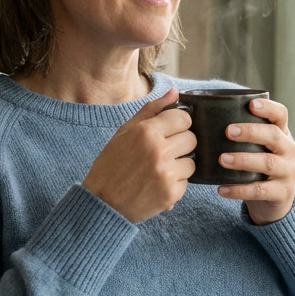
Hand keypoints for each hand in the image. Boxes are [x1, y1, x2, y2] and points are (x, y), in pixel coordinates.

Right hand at [82, 89, 196, 223]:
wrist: (102, 202)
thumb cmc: (112, 164)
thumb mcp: (125, 132)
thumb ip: (151, 110)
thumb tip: (175, 93)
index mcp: (146, 132)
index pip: (183, 118)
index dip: (178, 124)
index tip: (169, 131)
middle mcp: (158, 151)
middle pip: (191, 139)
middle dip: (181, 144)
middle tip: (162, 153)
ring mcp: (166, 174)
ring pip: (191, 162)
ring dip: (179, 165)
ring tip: (158, 170)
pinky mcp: (171, 194)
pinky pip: (186, 182)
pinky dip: (174, 184)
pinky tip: (157, 184)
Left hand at [217, 98, 294, 224]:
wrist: (275, 199)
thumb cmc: (257, 166)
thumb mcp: (256, 147)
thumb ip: (240, 134)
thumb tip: (199, 117)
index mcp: (281, 134)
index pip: (280, 115)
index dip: (268, 108)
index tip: (251, 104)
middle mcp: (288, 150)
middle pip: (274, 135)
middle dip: (251, 132)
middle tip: (228, 131)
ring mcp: (287, 172)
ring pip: (268, 163)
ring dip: (244, 160)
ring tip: (222, 159)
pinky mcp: (282, 193)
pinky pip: (259, 190)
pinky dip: (239, 190)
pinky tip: (221, 189)